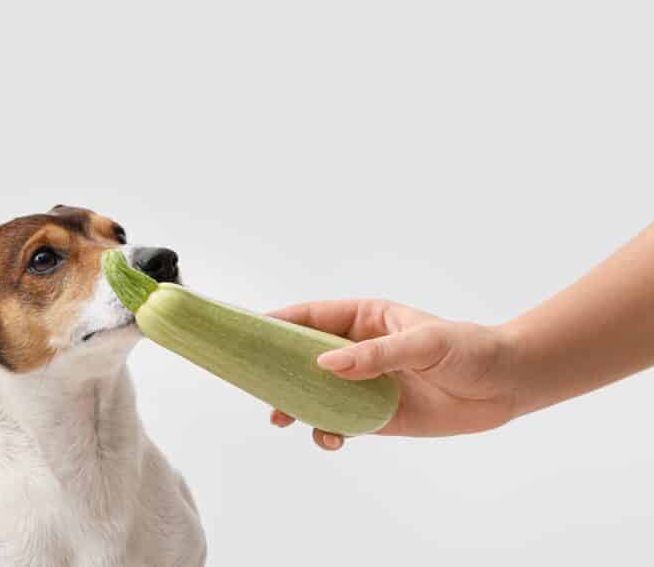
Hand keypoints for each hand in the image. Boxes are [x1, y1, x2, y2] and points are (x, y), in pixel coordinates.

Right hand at [267, 299, 517, 450]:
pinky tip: (331, 439)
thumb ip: (376, 355)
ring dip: (295, 404)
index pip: (312, 317)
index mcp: (364, 319)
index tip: (251, 332)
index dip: (279, 323)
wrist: (505, 386)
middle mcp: (357, 350)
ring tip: (280, 418)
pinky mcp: (376, 416)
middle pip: (304, 357)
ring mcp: (365, 384)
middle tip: (256, 384)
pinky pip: (340, 423)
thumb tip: (326, 365)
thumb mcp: (425, 344)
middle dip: (278, 369)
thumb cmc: (469, 350)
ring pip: (316, 392)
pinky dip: (327, 431)